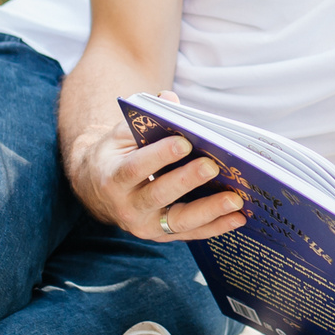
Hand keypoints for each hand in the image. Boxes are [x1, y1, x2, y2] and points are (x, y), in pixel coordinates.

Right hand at [70, 121, 246, 243]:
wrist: (97, 191)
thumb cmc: (117, 155)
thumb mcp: (122, 134)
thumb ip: (145, 118)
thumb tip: (169, 98)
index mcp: (113, 177)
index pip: (135, 168)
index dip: (159, 155)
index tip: (184, 142)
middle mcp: (126, 206)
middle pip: (158, 195)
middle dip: (187, 181)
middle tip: (213, 167)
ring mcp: (144, 225)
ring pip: (178, 221)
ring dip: (209, 210)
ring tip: (235, 200)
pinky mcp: (161, 236)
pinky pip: (190, 233)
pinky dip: (215, 227)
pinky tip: (237, 218)